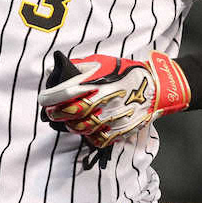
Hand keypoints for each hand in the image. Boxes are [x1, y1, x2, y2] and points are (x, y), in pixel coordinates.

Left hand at [38, 50, 190, 148]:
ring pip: (86, 129)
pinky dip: (90, 137)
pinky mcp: (123, 130)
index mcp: (101, 83)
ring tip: (68, 122)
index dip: (53, 99)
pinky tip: (87, 131)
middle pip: (75, 113)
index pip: (70, 93)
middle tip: (52, 114)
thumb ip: (83, 67)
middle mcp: (107, 101)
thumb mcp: (105, 62)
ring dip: (72, 127)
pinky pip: (101, 139)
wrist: (157, 87)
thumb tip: (62, 66)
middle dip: (59, 115)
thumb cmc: (127, 72)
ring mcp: (116, 118)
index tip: (44, 101)